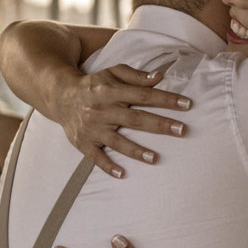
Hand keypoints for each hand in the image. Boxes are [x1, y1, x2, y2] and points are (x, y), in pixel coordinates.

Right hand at [51, 65, 189, 177]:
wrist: (60, 96)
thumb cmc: (95, 85)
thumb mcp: (113, 73)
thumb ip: (136, 76)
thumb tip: (160, 77)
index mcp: (110, 91)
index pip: (143, 95)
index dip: (166, 99)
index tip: (187, 105)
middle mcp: (101, 110)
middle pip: (134, 119)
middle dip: (160, 125)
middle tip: (182, 130)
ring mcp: (92, 128)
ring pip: (117, 141)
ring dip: (136, 151)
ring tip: (156, 158)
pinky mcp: (83, 142)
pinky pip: (96, 157)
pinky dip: (108, 166)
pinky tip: (123, 174)